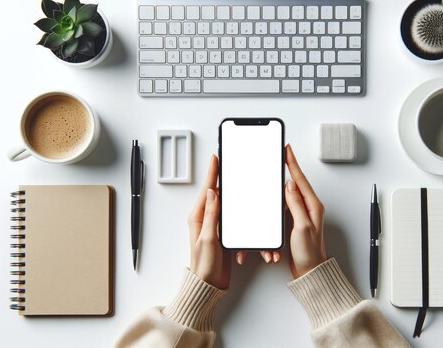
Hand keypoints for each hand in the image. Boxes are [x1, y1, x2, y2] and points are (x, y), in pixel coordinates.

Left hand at [187, 155, 230, 288]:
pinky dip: (239, 218)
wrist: (209, 285)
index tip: (216, 158)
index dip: (212, 173)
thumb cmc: (205, 265)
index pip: (207, 190)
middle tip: (229, 165)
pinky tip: (244, 213)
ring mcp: (215, 226)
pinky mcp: (223, 234)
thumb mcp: (208, 238)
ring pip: (227, 206)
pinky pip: (233, 220)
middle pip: (217, 194)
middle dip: (224, 180)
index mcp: (198, 218)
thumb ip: (211, 215)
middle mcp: (205, 219)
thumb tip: (212, 192)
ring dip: (235, 201)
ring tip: (237, 185)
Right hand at [284, 145, 327, 278]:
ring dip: (281, 186)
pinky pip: (286, 205)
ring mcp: (302, 214)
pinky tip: (275, 196)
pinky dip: (280, 200)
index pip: (300, 179)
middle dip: (287, 168)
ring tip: (278, 170)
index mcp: (313, 206)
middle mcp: (309, 208)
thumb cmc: (309, 253)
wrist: (309, 271)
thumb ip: (296, 204)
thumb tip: (290, 185)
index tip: (287, 149)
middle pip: (296, 182)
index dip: (292, 163)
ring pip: (289, 193)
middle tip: (281, 154)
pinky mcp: (295, 221)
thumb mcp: (302, 226)